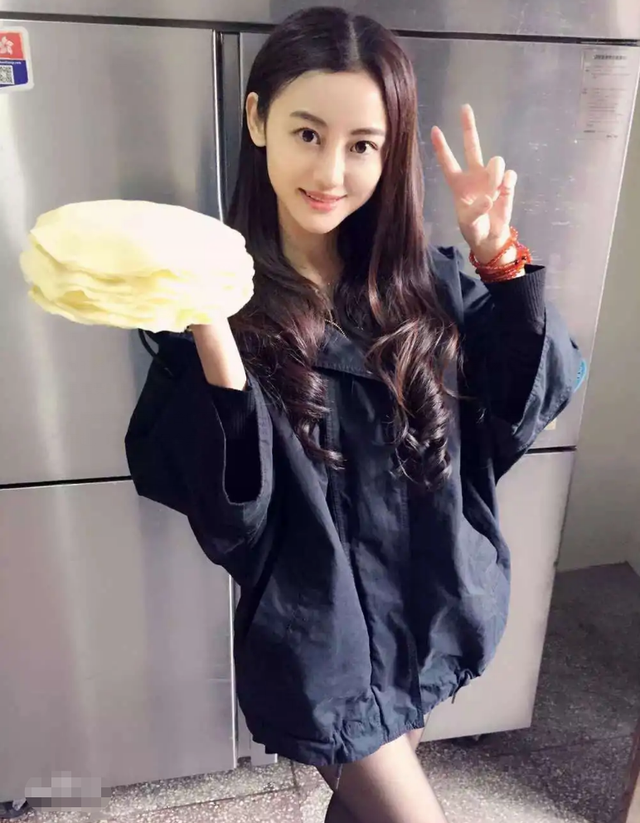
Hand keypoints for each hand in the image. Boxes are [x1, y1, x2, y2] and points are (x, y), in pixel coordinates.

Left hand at [431, 105, 516, 264]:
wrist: (490, 238)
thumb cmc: (474, 229)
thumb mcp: (469, 222)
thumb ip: (477, 209)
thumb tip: (490, 197)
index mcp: (458, 184)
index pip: (448, 162)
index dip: (442, 147)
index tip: (434, 129)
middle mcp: (474, 176)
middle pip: (472, 146)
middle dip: (468, 127)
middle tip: (464, 108)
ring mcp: (491, 178)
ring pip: (496, 162)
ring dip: (496, 174)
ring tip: (494, 191)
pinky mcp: (506, 185)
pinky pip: (510, 175)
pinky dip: (508, 184)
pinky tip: (504, 192)